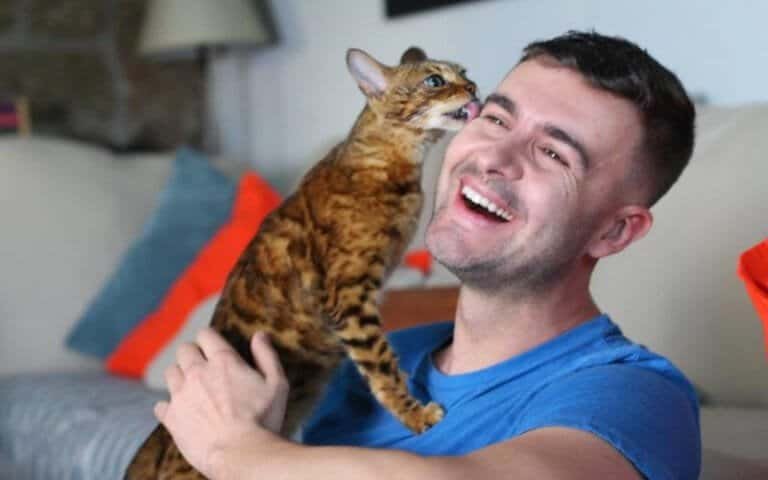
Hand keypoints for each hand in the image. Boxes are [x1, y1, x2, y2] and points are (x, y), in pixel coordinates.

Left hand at [154, 328, 288, 476]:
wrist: (240, 455)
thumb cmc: (262, 419)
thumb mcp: (277, 384)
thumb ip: (267, 356)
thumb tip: (260, 335)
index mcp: (223, 361)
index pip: (206, 335)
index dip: (210, 338)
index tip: (214, 346)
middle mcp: (197, 373)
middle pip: (184, 350)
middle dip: (192, 354)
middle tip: (203, 366)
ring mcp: (181, 395)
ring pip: (170, 373)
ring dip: (180, 376)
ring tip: (192, 388)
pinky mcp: (171, 418)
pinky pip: (160, 405)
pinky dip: (169, 406)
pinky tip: (181, 412)